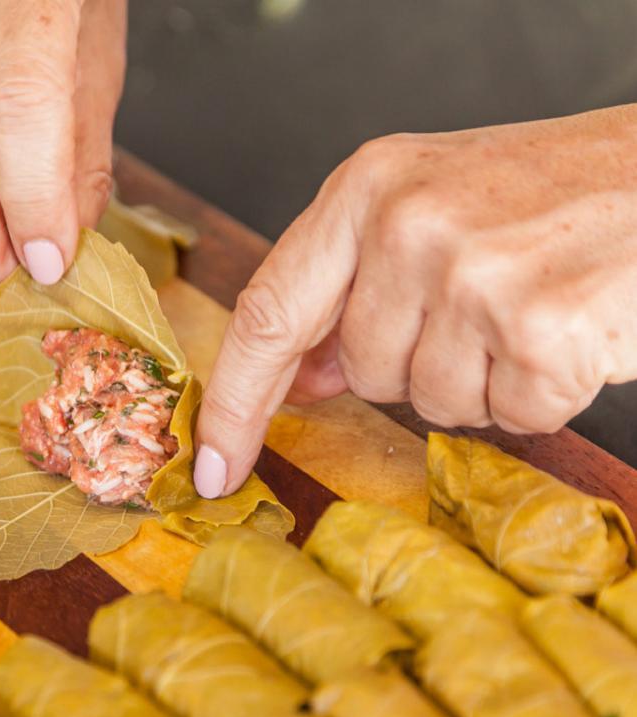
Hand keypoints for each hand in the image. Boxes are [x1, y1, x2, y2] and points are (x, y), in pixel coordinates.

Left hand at [194, 105, 636, 498]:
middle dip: (415, 365)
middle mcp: (407, 224)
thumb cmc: (549, 193)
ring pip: (430, 403)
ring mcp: (471, 272)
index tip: (210, 465)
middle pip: (359, 373)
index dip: (234, 400)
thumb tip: (299, 378)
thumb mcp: (428, 211)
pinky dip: (542, 393)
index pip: (268, 312)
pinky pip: (508, 414)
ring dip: (481, 381)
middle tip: (483, 303)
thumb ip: (351, 290)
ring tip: (527, 309)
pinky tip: (569, 330)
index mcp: (365, 189)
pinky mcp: (539, 323)